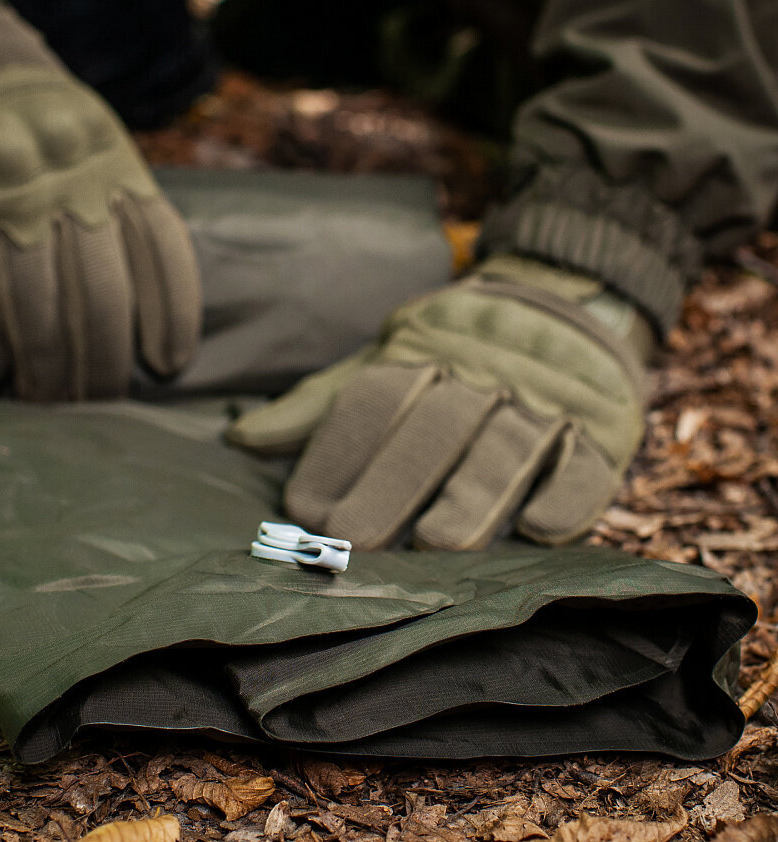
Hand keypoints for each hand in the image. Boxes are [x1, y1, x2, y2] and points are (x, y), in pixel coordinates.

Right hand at [0, 0, 200, 399]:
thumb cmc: (30, 121)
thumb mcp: (94, 141)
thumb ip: (123, 204)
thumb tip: (153, 306)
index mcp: (114, 161)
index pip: (162, 251)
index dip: (173, 316)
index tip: (169, 364)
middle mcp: (66, 182)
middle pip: (102, 297)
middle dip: (103, 364)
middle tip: (100, 400)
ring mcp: (3, 199)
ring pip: (37, 310)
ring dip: (44, 369)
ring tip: (49, 399)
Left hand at [228, 255, 651, 549]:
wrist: (569, 299)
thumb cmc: (457, 346)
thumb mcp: (386, 357)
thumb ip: (321, 403)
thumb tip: (240, 439)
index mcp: (422, 353)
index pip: (375, 401)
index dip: (339, 452)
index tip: (304, 508)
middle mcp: (480, 372)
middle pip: (433, 429)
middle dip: (393, 482)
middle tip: (354, 537)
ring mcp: (544, 398)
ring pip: (506, 446)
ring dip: (473, 493)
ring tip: (437, 543)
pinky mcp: (601, 426)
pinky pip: (587, 462)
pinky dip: (568, 495)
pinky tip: (540, 531)